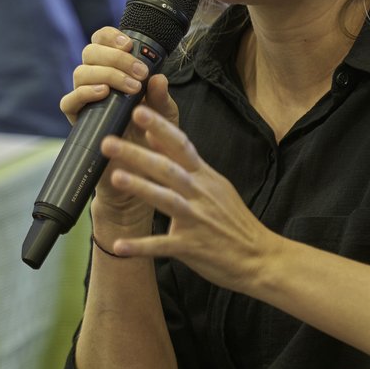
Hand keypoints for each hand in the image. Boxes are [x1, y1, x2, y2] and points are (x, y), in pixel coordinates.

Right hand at [60, 27, 180, 224]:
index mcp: (115, 72)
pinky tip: (103, 94)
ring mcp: (86, 101)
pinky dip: (84, 93)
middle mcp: (96, 82)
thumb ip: (161, 96)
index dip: (110, 36)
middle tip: (138, 72)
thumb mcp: (165, 117)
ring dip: (106, 74)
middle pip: (89, 53)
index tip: (129, 44)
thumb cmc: (151, 143)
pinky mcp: (78, 121)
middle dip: (114, 57)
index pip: (102, 42)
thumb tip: (159, 76)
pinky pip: (68, 102)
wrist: (139, 178)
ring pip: (80, 72)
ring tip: (129, 87)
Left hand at [98, 104, 280, 293]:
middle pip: (166, 168)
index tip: (138, 111)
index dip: (160, 128)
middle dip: (137, 154)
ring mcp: (196, 220)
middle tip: (108, 142)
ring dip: (141, 188)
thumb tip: (155, 135)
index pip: (181, 145)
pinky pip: (163, 246)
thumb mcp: (214, 184)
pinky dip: (141, 246)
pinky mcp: (192, 247)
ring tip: (116, 178)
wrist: (261, 257)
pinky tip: (119, 246)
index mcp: (204, 177)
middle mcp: (199, 194)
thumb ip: (184, 161)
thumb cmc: (234, 220)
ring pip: (166, 200)